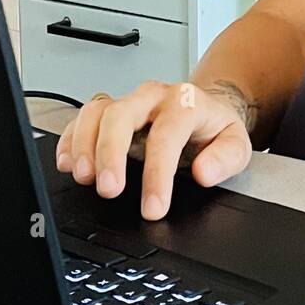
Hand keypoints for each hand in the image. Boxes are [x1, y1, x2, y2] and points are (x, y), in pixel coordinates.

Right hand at [56, 80, 253, 219]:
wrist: (208, 108)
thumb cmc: (215, 128)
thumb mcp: (237, 144)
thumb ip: (226, 158)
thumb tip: (205, 173)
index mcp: (185, 102)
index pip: (167, 134)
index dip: (157, 173)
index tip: (153, 207)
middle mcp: (152, 97)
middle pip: (122, 114)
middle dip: (110, 152)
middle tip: (108, 189)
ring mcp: (128, 101)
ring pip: (97, 111)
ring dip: (84, 144)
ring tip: (83, 176)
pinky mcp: (110, 111)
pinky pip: (83, 117)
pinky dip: (71, 139)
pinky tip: (67, 162)